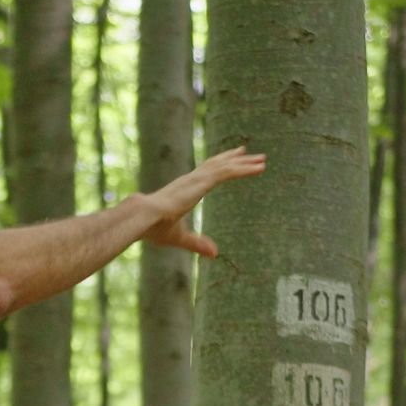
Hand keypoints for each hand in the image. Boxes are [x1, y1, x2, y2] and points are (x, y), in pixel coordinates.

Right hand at [138, 145, 267, 258]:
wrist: (144, 218)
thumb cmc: (155, 228)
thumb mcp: (180, 238)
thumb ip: (198, 244)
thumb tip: (214, 254)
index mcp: (185, 188)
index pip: (205, 172)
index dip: (218, 164)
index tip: (230, 158)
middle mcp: (192, 179)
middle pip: (217, 164)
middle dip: (233, 158)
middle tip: (247, 152)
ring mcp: (197, 179)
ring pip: (226, 166)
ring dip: (245, 163)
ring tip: (262, 159)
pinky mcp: (202, 182)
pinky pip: (228, 173)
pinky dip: (245, 169)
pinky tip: (259, 168)